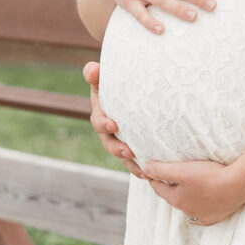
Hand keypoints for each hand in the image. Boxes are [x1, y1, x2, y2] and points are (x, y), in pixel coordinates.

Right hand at [82, 60, 144, 177]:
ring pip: (123, 156)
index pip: (99, 122)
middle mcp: (109, 132)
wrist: (134, 92)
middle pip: (109, 144)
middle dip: (117, 148)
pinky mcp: (135, 148)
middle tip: (128, 151)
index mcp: (102, 115)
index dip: (104, 124)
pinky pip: (136, 162)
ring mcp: (122, 141)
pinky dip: (142, 168)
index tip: (113, 125)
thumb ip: (95, 73)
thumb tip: (92, 69)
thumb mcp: (105, 77)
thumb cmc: (118, 83)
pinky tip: (151, 175)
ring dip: (131, 164)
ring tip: (142, 169)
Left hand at [141, 158, 244, 225]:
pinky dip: (198, 211)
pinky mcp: (216, 217)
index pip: (159, 188)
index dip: (154, 178)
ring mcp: (202, 216)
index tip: (152, 171)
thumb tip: (144, 169)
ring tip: (185, 190)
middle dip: (169, 188)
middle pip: (173, 198)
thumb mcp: (182, 170)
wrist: (238, 186)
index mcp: (177, 199)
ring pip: (187, 207)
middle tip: (168, 177)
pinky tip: (199, 208)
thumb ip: (161, 170)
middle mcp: (187, 211)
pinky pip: (202, 217)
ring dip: (184, 198)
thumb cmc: (210, 176)